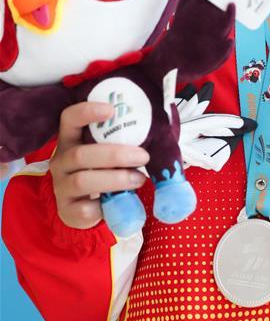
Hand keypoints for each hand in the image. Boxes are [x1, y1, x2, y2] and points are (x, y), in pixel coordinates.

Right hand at [50, 102, 149, 229]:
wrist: (84, 207)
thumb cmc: (102, 169)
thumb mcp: (106, 151)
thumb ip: (120, 140)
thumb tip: (157, 133)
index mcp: (70, 139)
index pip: (69, 118)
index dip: (86, 112)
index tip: (111, 110)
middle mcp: (60, 161)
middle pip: (80, 154)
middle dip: (116, 155)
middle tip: (143, 157)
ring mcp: (61, 187)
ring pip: (82, 181)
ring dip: (116, 179)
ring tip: (140, 179)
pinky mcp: (67, 210)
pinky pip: (85, 208)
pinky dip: (105, 205)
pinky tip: (122, 200)